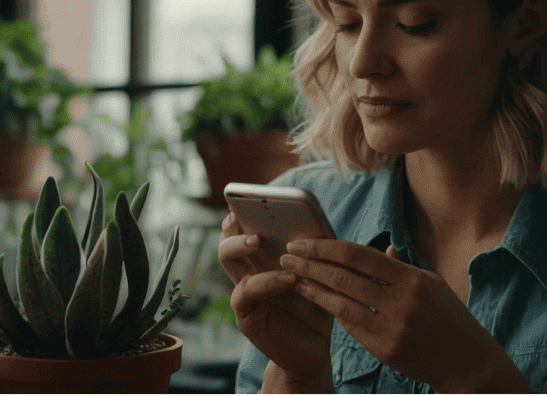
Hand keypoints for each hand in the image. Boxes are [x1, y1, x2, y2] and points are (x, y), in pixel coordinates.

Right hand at [217, 212, 333, 385]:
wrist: (314, 350)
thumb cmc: (317, 306)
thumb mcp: (320, 272)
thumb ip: (316, 250)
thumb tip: (319, 222)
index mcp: (262, 258)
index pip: (243, 227)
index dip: (242, 211)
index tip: (250, 196)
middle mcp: (247, 271)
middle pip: (226, 238)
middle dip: (235, 223)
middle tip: (251, 214)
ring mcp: (244, 292)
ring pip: (226, 259)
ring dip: (241, 245)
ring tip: (260, 239)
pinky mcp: (247, 316)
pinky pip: (245, 292)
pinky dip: (266, 280)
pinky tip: (288, 277)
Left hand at [282, 239, 528, 392]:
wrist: (467, 361)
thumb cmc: (449, 316)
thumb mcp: (431, 283)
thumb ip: (401, 267)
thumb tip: (382, 248)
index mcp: (412, 278)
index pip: (358, 255)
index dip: (325, 247)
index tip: (303, 242)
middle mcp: (402, 302)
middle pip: (343, 277)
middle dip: (310, 264)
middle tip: (287, 254)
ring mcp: (392, 328)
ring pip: (340, 303)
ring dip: (312, 287)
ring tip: (292, 275)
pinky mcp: (384, 350)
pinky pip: (350, 326)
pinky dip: (330, 309)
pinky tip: (314, 298)